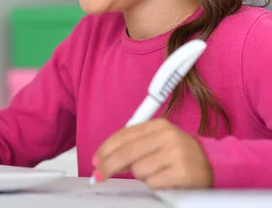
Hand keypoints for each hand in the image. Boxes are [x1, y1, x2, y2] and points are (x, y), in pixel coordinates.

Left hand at [92, 118, 212, 188]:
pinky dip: (154, 184)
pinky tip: (164, 179)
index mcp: (158, 125)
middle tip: (99, 176)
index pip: (123, 136)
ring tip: (156, 172)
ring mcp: (176, 154)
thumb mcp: (158, 141)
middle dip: (108, 166)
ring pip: (138, 170)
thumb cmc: (179, 153)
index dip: (105, 150)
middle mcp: (167, 136)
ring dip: (141, 176)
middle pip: (126, 153)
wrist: (214, 163)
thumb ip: (134, 145)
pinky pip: (152, 182)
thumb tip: (105, 159)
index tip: (95, 161)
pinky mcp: (182, 172)